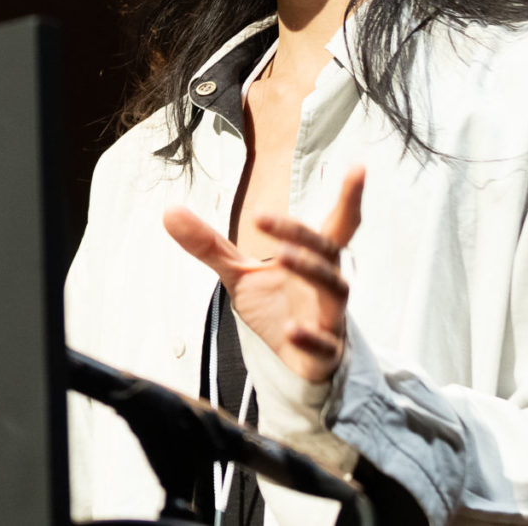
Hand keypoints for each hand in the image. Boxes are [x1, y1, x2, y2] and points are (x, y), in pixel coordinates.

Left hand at [164, 166, 365, 382]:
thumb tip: (169, 211)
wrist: (294, 360)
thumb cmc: (277, 307)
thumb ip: (210, 245)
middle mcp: (326, 282)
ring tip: (282, 257)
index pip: (337, 224)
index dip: (349, 197)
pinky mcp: (324, 351)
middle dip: (302, 233)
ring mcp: (329, 317)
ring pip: (333, 289)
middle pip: (327, 251)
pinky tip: (292, 329)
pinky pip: (324, 342)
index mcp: (313, 257)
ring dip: (310, 270)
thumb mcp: (239, 274)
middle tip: (263, 218)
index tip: (359, 167)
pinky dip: (310, 335)